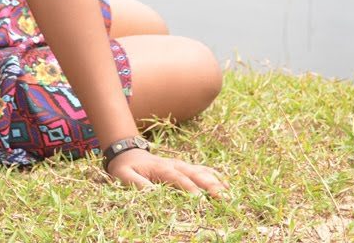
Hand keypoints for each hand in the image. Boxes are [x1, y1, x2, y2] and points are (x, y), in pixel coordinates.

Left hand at [105, 148, 227, 196]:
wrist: (127, 152)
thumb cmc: (125, 168)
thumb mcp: (123, 175)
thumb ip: (136, 184)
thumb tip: (151, 194)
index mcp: (161, 168)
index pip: (177, 178)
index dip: (189, 188)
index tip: (200, 200)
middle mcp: (175, 165)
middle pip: (195, 174)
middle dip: (209, 185)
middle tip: (223, 198)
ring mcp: (182, 165)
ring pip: (202, 172)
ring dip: (216, 182)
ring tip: (229, 194)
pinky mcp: (185, 168)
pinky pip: (203, 170)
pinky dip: (215, 176)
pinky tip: (226, 184)